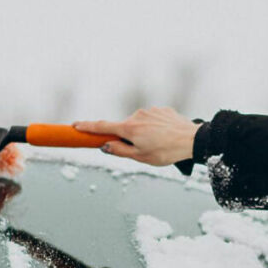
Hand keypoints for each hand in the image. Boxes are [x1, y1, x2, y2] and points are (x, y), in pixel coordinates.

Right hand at [72, 107, 201, 166]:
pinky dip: (155, 128)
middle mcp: (137, 115)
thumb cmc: (166, 152)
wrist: (193, 139)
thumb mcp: (141, 157)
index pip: (102, 126)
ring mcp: (150, 111)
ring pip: (140, 124)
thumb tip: (105, 146)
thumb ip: (120, 151)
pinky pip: (152, 120)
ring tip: (160, 145)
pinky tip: (167, 136)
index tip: (74, 125)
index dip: (87, 126)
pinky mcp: (161, 109)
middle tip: (143, 150)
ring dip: (144, 134)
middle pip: (124, 127)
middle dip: (127, 138)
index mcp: (129, 128)